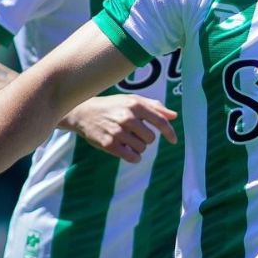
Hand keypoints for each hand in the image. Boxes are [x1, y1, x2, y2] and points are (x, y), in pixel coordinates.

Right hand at [60, 94, 177, 162]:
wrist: (83, 112)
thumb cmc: (111, 106)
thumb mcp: (132, 100)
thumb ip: (154, 107)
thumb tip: (173, 116)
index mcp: (135, 104)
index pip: (159, 121)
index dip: (169, 132)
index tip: (173, 140)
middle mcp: (127, 117)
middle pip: (150, 138)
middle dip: (145, 138)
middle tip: (133, 133)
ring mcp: (118, 131)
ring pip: (141, 148)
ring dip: (137, 147)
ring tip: (126, 140)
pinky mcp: (109, 144)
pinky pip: (132, 157)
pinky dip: (133, 157)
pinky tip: (127, 151)